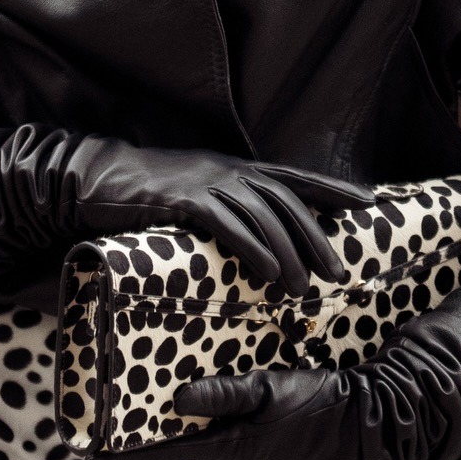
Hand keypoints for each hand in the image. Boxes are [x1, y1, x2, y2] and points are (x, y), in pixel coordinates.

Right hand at [0, 125, 369, 294]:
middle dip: (319, 236)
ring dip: (290, 253)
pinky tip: (268, 275)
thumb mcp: (190, 202)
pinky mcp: (184, 199)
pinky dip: (254, 249)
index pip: (295, 179)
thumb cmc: (139, 198)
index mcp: (233, 170)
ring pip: (265, 216)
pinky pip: (229, 225)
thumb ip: (220, 218)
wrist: (91, 179)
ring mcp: (206, 182)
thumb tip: (246, 249)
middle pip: (289, 202)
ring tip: (304, 289)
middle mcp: (227, 171)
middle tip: (340, 272)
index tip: (369, 204)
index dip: (334, 190)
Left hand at [88, 305, 460, 459]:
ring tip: (172, 408)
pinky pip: (240, 451)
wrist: (379, 424)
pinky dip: (228, 435)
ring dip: (197, 433)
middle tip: (121, 416)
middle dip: (157, 436)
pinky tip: (229, 414)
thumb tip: (176, 400)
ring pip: (214, 450)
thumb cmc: (326, 402)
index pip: (161, 456)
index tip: (79, 455)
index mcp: (233, 453)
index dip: (118, 456)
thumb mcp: (274, 389)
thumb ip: (226, 394)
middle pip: (185, 451)